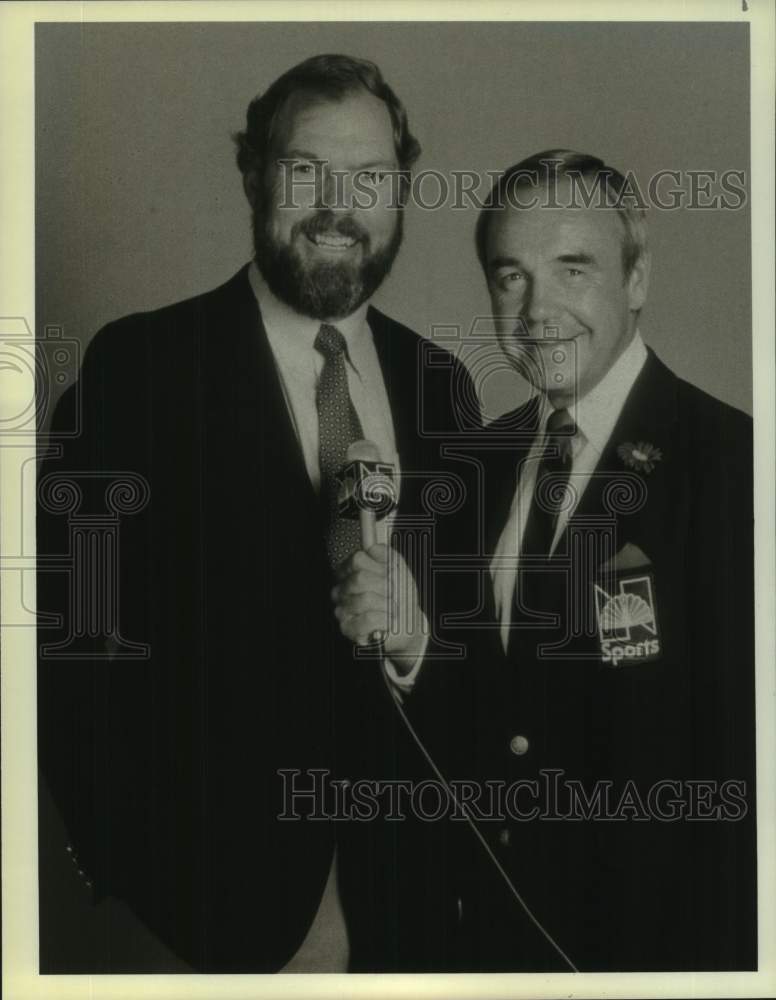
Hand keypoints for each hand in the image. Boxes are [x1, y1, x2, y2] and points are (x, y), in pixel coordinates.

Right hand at [331, 543, 426, 672]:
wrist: (407, 623)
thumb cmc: (400, 597)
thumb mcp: (398, 570)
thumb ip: (386, 554)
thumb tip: (372, 548)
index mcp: (352, 572)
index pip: (357, 560)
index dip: (379, 567)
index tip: (390, 575)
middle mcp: (343, 590)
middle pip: (361, 578)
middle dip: (384, 587)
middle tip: (394, 594)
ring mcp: (342, 609)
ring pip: (365, 599)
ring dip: (387, 605)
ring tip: (391, 609)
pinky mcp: (348, 628)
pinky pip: (368, 619)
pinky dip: (383, 620)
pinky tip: (386, 620)